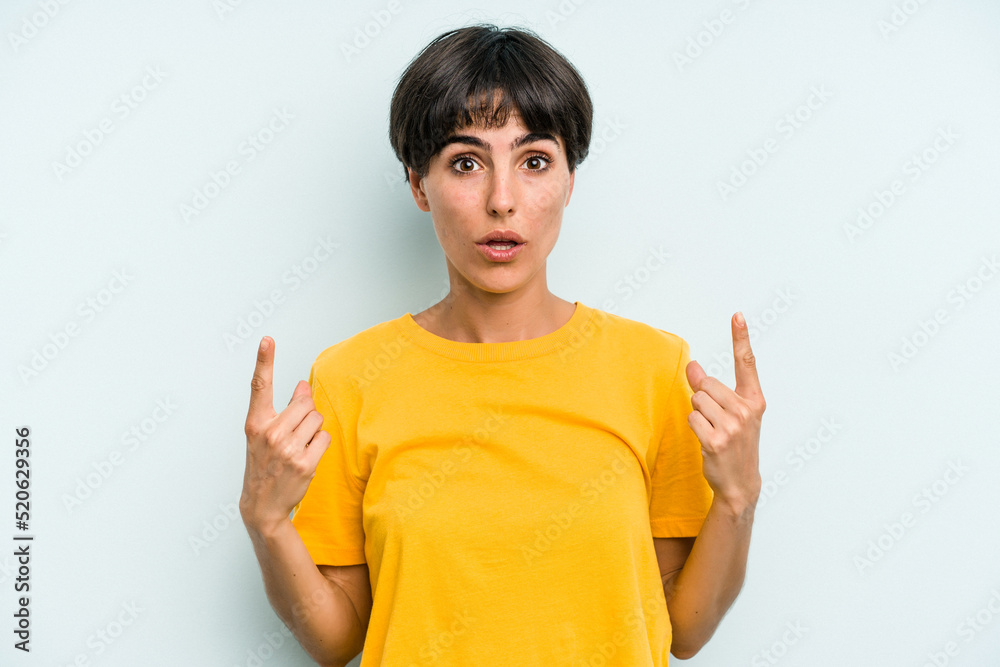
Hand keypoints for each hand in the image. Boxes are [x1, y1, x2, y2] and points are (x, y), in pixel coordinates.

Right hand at [240, 336, 331, 533]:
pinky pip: (325, 439)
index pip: (259, 386)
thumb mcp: (265, 435)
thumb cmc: (264, 465)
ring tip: (299, 448)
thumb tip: (303, 386)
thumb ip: (283, 409)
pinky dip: (321, 446)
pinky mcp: (304, 463)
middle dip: (307, 414)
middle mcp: (270, 433)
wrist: (262, 505)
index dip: (264, 360)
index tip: (267, 340)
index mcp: (256, 423)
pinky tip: (307, 458)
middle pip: (306, 403)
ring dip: (314, 431)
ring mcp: (287, 448)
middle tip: (296, 434)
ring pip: (317, 420)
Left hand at [685, 312, 765, 513]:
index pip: (746, 363)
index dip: (740, 337)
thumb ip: (712, 389)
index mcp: (754, 401)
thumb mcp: (731, 414)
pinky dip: (693, 427)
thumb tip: (692, 365)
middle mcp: (746, 411)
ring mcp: (732, 426)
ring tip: (712, 431)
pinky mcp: (715, 440)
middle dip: (703, 399)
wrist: (740, 483)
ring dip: (698, 414)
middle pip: (707, 384)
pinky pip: (691, 418)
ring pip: (697, 400)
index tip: (737, 315)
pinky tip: (706, 441)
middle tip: (716, 420)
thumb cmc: (736, 444)